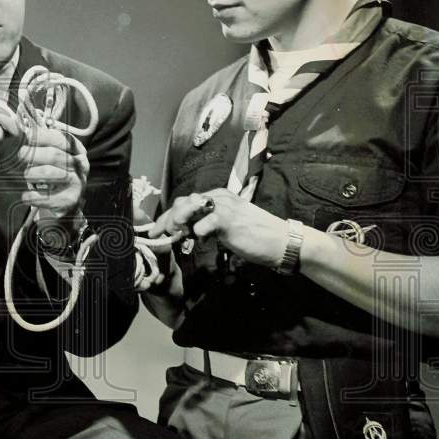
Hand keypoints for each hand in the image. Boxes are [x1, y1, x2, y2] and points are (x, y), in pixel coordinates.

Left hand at [19, 126, 88, 219]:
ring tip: (28, 175)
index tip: (27, 136)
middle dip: (34, 154)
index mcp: (77, 150)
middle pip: (54, 155)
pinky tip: (25, 195)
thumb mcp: (54, 156)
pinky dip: (31, 196)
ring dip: (32, 173)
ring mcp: (77, 183)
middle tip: (21, 154)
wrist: (66, 202)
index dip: (43, 136)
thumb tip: (26, 130)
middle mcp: (80, 165)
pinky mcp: (69, 200)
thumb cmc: (56, 173)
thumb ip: (43, 142)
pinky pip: (45, 197)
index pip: (62, 138)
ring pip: (48, 173)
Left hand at [150, 188, 288, 267]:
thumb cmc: (255, 236)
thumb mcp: (226, 226)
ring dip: (177, 222)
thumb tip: (185, 231)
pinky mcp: (228, 219)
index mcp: (218, 197)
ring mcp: (223, 206)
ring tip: (179, 235)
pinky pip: (202, 224)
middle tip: (160, 235)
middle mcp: (219, 197)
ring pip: (188, 208)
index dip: (168, 216)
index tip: (157, 231)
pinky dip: (197, 234)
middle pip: (182, 202)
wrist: (281, 241)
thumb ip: (207, 224)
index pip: (185, 202)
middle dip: (166, 219)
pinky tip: (203, 241)